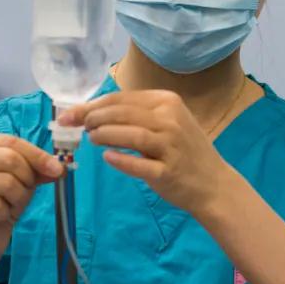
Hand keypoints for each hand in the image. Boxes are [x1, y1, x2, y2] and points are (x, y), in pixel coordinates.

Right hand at [0, 133, 64, 256]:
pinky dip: (5, 212)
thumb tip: (59, 167)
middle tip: (26, 191)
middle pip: (9, 160)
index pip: (12, 142)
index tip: (57, 169)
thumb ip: (39, 168)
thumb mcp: (24, 177)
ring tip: (11, 204)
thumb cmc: (3, 198)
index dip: (38, 155)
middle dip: (27, 179)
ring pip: (5, 183)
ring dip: (18, 198)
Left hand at [59, 90, 233, 215]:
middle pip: (123, 113)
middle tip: (77, 127)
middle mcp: (171, 120)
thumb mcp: (168, 123)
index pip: (122, 98)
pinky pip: (139, 165)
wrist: (214, 184)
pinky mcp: (168, 172)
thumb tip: (92, 112)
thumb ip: (137, 115)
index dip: (92, 105)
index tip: (71, 113)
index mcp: (168, 102)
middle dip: (93, 118)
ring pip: (131, 135)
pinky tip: (108, 158)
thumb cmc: (185, 152)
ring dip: (104, 135)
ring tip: (90, 139)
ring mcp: (171, 146)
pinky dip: (121, 160)